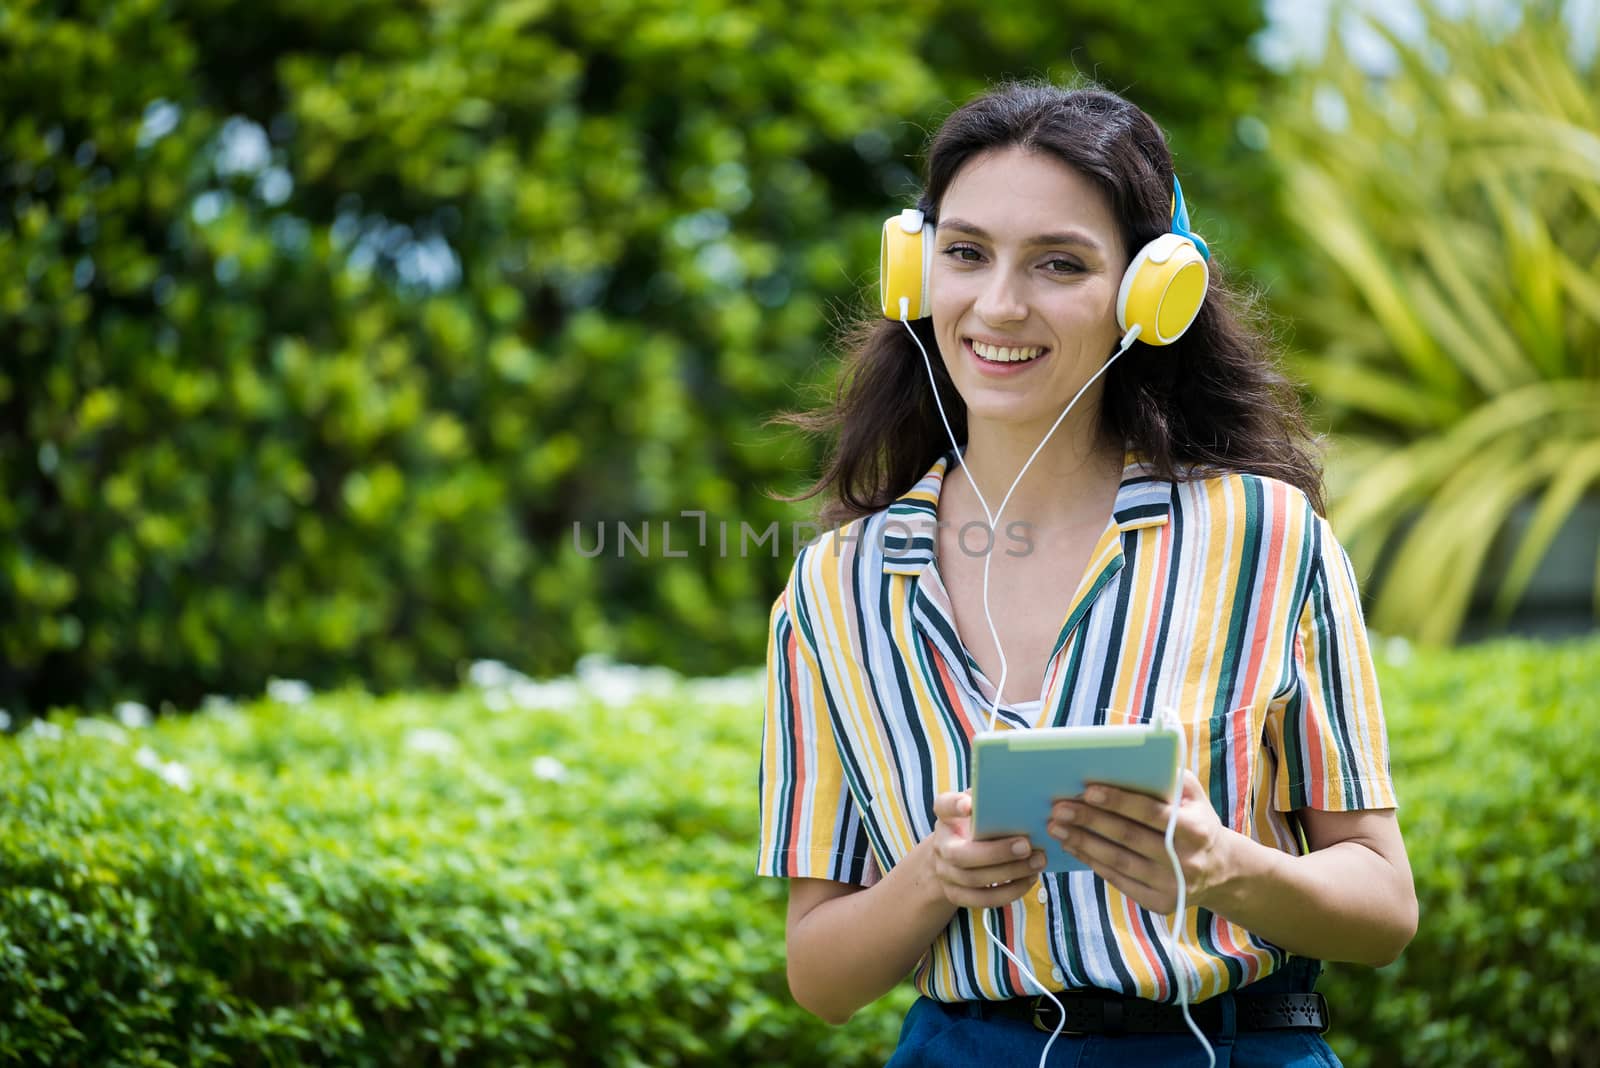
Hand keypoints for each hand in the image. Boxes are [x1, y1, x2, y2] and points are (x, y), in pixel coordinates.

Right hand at [928, 790, 1045, 909]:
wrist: (953, 859)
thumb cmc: (976, 827)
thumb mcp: (977, 809)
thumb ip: (990, 802)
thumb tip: (1021, 796)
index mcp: (946, 818)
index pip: (943, 806)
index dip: (955, 806)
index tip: (970, 805)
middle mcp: (941, 846)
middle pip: (961, 855)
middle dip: (996, 852)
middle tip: (1027, 846)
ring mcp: (946, 874)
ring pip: (974, 880)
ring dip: (1010, 873)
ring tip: (1037, 862)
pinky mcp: (957, 895)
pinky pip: (983, 899)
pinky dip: (1009, 891)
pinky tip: (1029, 879)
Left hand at [1047, 771, 1232, 913]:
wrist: (1221, 871)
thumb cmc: (1196, 821)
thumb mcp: (1193, 797)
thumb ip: (1167, 777)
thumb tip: (1125, 762)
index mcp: (1196, 829)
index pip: (1150, 813)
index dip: (1118, 802)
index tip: (1087, 790)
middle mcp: (1186, 861)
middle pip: (1128, 838)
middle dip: (1089, 821)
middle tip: (1059, 808)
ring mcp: (1172, 885)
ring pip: (1117, 862)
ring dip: (1082, 843)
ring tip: (1056, 827)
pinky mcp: (1160, 903)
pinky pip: (1118, 880)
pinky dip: (1091, 862)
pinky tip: (1073, 845)